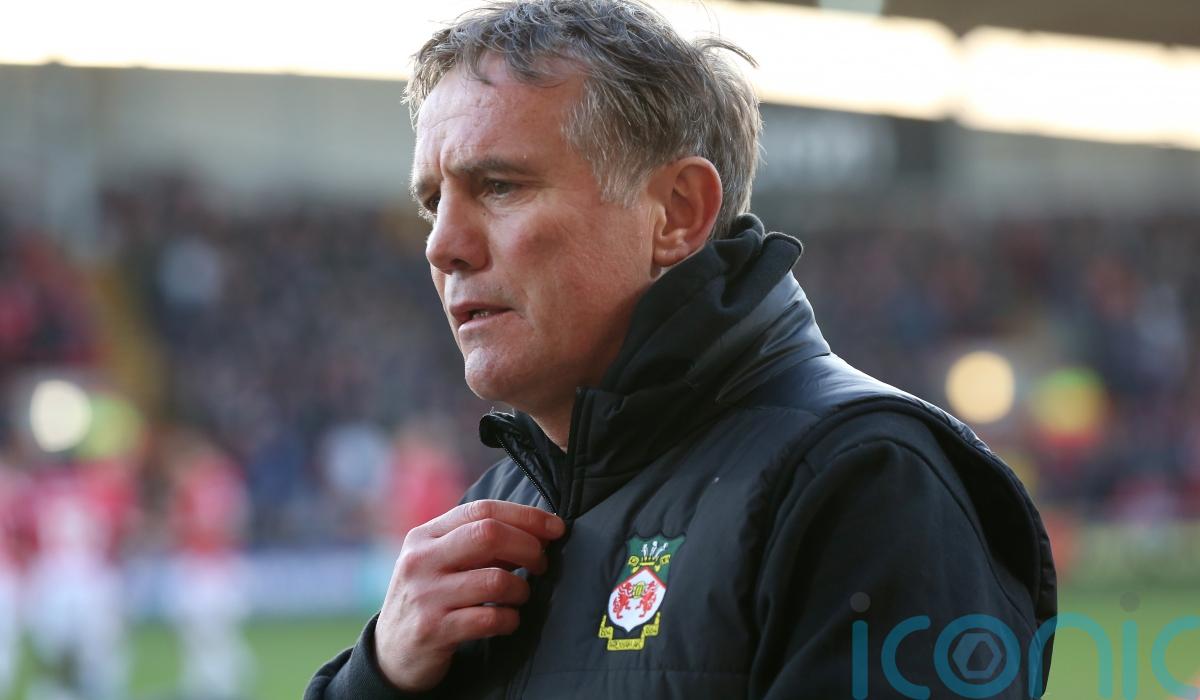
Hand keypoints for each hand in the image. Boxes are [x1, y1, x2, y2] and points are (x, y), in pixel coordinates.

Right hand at [374, 499, 565, 690]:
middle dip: (528, 547)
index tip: (556, 528)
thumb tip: (536, 530)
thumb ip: (474, 542)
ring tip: (520, 596)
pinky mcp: (434, 630)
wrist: (390, 653)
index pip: (482, 510)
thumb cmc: (428, 598)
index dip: (526, 516)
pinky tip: (508, 620)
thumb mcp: (438, 562)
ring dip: (521, 589)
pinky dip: (510, 619)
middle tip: (542, 564)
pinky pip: (490, 618)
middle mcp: (421, 561)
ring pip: (496, 579)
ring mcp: (425, 596)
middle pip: (489, 535)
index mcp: (425, 536)